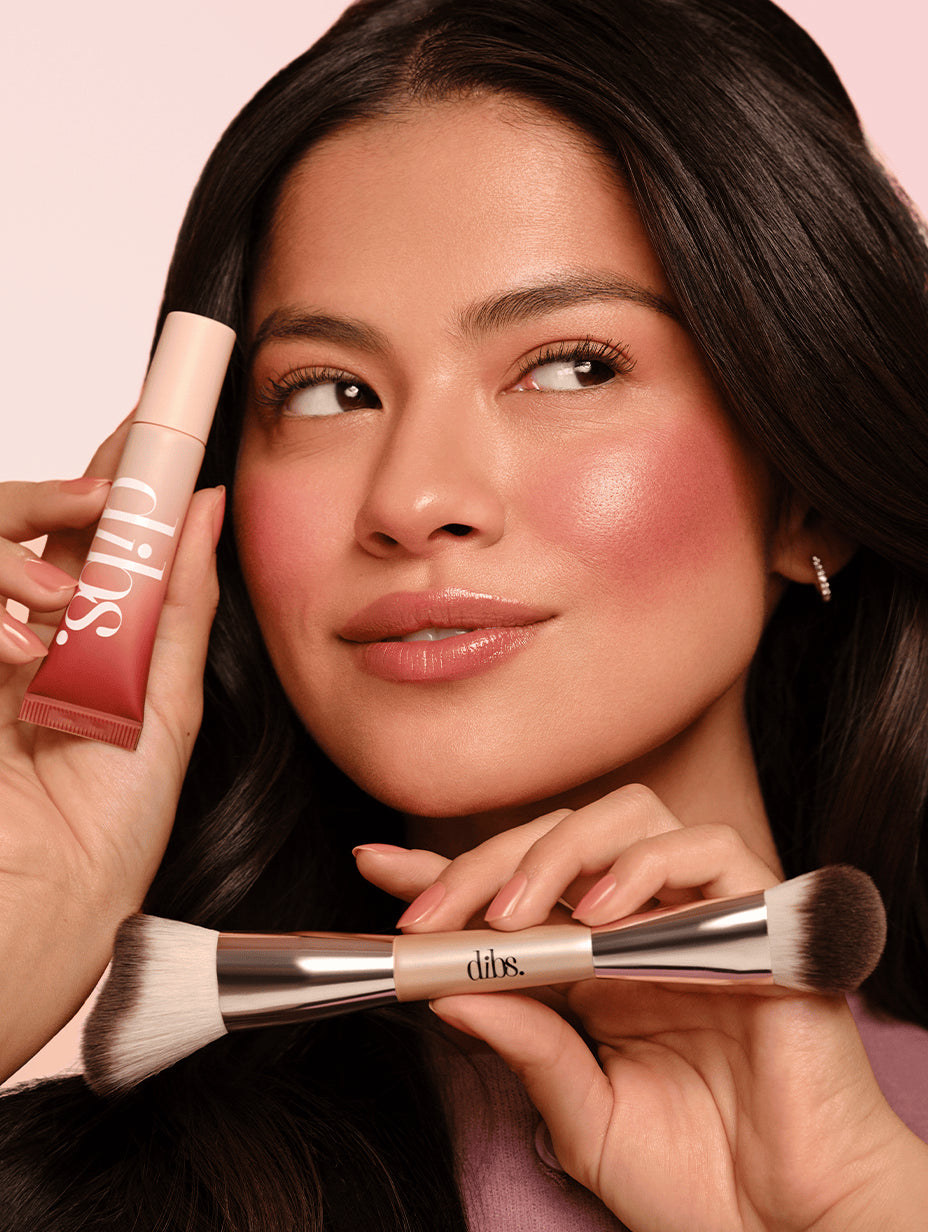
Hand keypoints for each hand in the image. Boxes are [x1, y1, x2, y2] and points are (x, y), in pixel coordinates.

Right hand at [0, 421, 222, 1077]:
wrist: (54, 907)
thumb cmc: (112, 823)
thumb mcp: (167, 702)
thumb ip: (183, 604)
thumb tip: (210, 508)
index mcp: (87, 641)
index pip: (91, 536)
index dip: (113, 477)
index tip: (147, 422)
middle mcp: (29, 638)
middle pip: (30, 528)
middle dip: (68, 487)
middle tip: (120, 465)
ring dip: (27, 543)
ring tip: (71, 581)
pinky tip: (24, 644)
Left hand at [355, 787, 927, 1230]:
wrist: (796, 1229)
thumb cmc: (700, 1181)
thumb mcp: (584, 1117)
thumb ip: (527, 1046)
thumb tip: (444, 987)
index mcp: (597, 965)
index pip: (516, 891)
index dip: (447, 871)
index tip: (374, 865)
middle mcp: (645, 926)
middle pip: (561, 836)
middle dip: (486, 863)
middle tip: (431, 918)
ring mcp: (702, 917)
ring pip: (631, 817)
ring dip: (560, 853)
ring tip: (515, 918)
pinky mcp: (763, 921)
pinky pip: (712, 850)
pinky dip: (648, 867)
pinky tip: (604, 915)